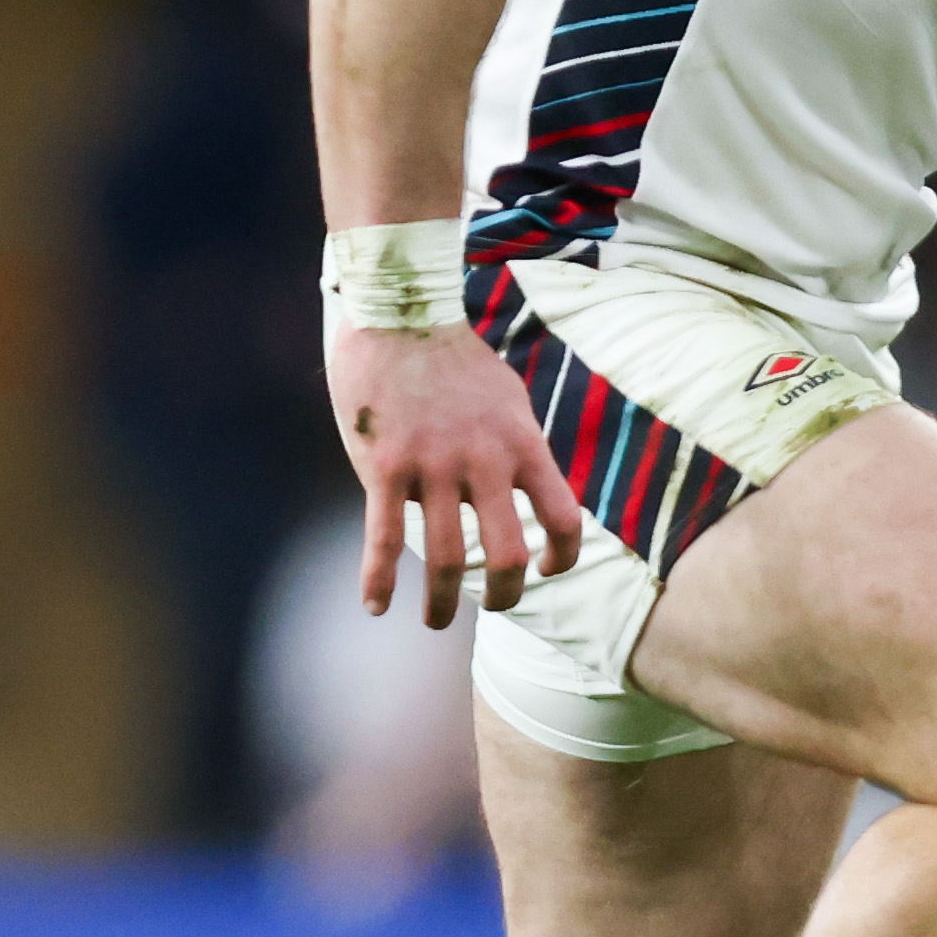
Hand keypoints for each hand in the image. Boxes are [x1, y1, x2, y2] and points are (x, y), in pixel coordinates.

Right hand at [326, 324, 582, 627]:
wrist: (400, 316)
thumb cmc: (454, 358)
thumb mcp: (508, 398)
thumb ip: (517, 446)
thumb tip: (524, 489)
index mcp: (522, 443)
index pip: (562, 518)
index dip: (562, 557)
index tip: (547, 571)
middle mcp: (484, 461)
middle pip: (508, 554)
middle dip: (506, 595)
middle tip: (497, 607)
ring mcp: (432, 467)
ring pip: (448, 558)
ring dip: (443, 603)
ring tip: (436, 620)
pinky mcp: (385, 468)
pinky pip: (384, 538)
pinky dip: (378, 580)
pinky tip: (374, 606)